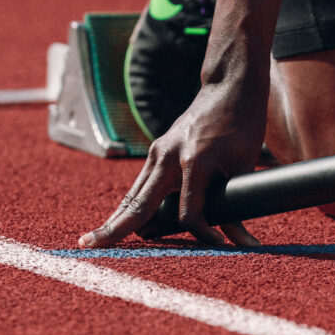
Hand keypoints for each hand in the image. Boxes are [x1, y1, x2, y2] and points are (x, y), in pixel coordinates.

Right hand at [78, 81, 267, 247]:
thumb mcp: (244, 164)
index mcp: (194, 161)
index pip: (189, 213)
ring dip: (117, 218)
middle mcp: (168, 156)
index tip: (220, 244)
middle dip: (116, 229)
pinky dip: (130, 204)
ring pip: (133, 194)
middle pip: (139, 204)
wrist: (229, 88)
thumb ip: (238, 202)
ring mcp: (159, 152)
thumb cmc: (242, 124)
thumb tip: (241, 240)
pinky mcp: (158, 150)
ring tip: (94, 241)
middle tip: (89, 247)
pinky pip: (141, 184)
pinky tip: (118, 221)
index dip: (203, 234)